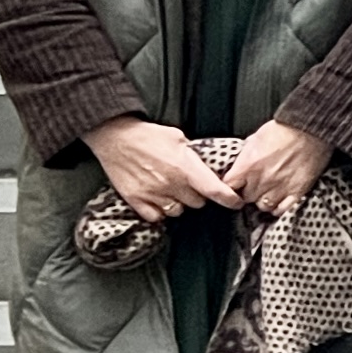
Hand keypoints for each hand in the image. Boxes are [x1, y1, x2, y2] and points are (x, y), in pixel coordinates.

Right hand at [85, 117, 230, 221]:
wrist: (115, 137)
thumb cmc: (147, 135)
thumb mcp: (178, 137)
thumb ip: (193, 155)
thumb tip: (205, 165)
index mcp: (185, 167)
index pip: (214, 190)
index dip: (229, 199)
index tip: (236, 203)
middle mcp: (171, 183)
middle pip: (197, 203)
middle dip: (198, 196)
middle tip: (190, 185)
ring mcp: (152, 194)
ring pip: (178, 212)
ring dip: (179, 204)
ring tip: (172, 191)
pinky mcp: (135, 200)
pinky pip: (156, 217)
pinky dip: (159, 212)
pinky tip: (158, 200)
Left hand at [220, 119, 330, 217]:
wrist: (311, 128)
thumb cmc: (285, 129)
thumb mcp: (256, 137)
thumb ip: (247, 153)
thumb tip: (242, 161)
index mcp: (248, 166)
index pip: (228, 187)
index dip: (232, 187)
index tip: (236, 185)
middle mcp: (262, 180)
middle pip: (246, 198)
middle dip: (249, 192)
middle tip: (255, 186)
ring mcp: (280, 187)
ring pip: (263, 207)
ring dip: (264, 200)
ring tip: (268, 192)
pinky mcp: (297, 191)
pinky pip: (282, 209)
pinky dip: (279, 207)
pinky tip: (280, 200)